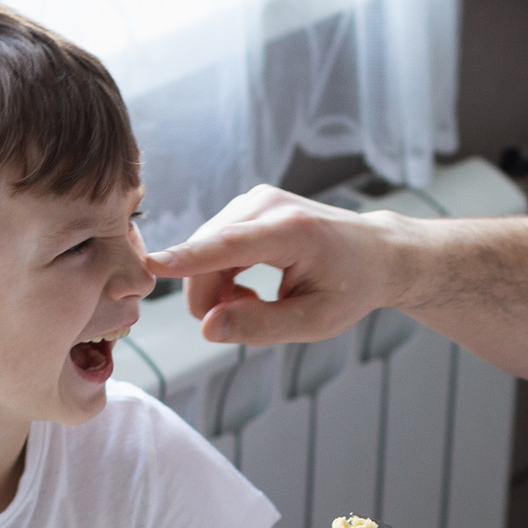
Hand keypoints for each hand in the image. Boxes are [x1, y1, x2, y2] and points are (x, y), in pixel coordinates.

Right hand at [144, 185, 404, 345]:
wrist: (376, 253)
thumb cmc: (350, 288)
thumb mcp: (315, 322)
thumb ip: (260, 326)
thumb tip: (207, 328)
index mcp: (293, 232)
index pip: (230, 245)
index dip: (189, 258)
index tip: (151, 265)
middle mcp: (268, 205)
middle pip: (207, 256)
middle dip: (211, 298)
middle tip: (249, 318)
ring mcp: (255, 199)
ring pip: (203, 252)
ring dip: (217, 287)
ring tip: (258, 300)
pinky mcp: (247, 204)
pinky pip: (212, 245)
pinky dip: (221, 273)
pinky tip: (250, 286)